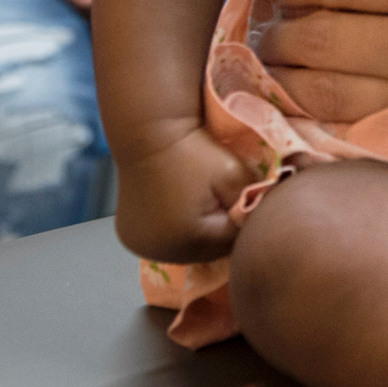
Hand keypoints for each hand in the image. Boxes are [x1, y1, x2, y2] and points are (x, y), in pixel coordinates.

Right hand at [112, 124, 257, 262]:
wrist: (148, 133)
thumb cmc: (192, 151)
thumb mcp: (232, 174)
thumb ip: (252, 202)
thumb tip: (257, 224)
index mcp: (187, 238)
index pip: (230, 244)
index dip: (240, 223)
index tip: (242, 202)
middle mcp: (160, 250)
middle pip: (207, 253)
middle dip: (220, 233)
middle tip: (222, 203)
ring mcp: (141, 247)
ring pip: (186, 252)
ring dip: (198, 237)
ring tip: (200, 206)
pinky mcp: (130, 240)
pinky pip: (165, 244)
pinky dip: (176, 235)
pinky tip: (179, 214)